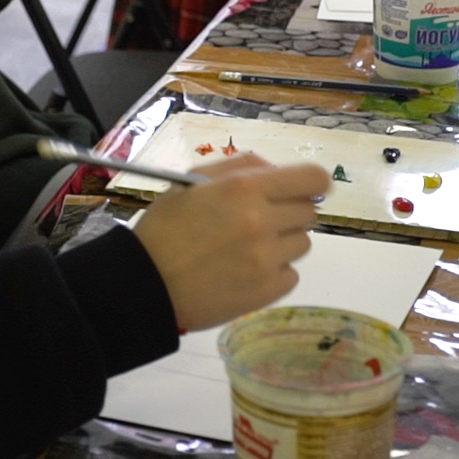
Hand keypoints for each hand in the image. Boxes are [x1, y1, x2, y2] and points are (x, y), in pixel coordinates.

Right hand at [131, 154, 326, 332]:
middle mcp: (262, 221)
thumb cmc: (165, 228)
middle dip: (289, 212)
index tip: (304, 189)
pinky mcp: (268, 290)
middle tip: (258, 220)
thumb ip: (238, 167)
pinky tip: (245, 270)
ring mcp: (267, 259)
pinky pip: (291, 274)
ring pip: (302, 244)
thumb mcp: (192, 182)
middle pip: (308, 212)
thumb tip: (277, 171)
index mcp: (244, 188)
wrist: (146, 285)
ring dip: (282, 242)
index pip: (312, 178)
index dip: (313, 182)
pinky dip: (274, 271)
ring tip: (246, 248)